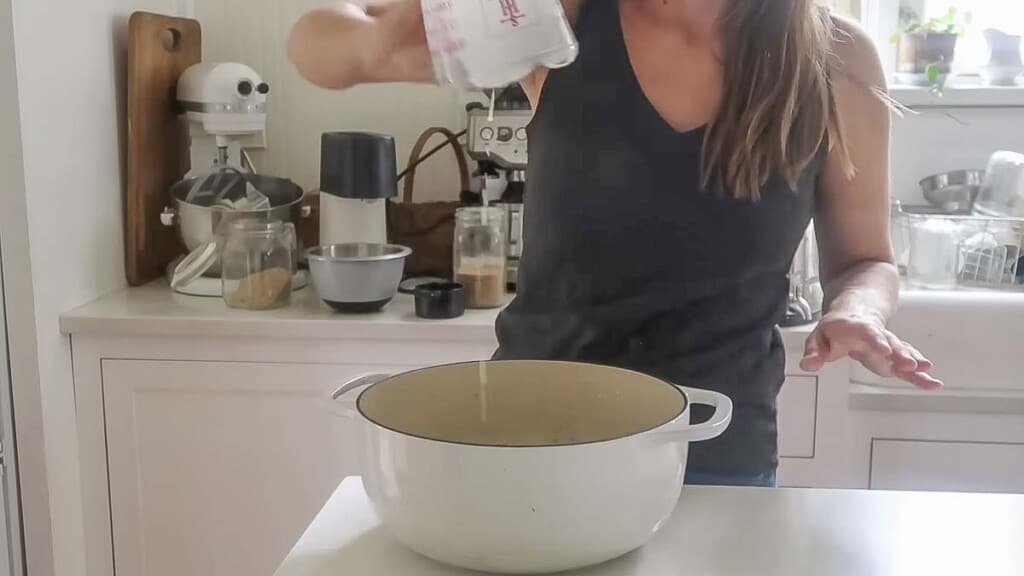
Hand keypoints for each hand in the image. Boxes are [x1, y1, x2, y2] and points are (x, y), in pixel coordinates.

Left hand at [799, 312, 942, 389]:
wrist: (856, 308)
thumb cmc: (837, 327)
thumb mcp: (819, 336)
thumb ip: (814, 351)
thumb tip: (807, 365)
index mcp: (858, 328)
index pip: (868, 334)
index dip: (876, 342)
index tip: (884, 351)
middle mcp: (878, 335)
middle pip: (890, 343)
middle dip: (901, 354)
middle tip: (912, 365)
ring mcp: (888, 344)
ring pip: (903, 351)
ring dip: (914, 361)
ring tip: (926, 371)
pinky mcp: (895, 353)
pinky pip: (910, 362)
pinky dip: (920, 373)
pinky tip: (933, 383)